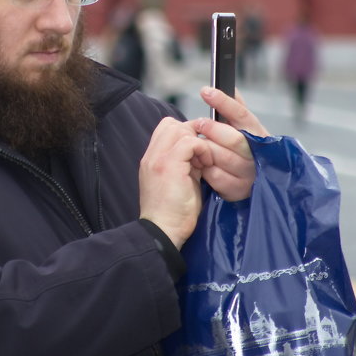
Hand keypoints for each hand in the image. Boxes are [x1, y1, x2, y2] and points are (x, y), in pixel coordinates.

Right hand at [139, 118, 208, 248]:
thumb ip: (184, 163)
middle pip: (172, 124)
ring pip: (181, 129)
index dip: (185, 133)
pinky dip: (202, 150)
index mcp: (151, 159)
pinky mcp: (169, 164)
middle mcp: (151, 155)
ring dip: (198, 142)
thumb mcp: (177, 181)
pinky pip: (190, 142)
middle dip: (192, 135)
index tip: (197, 152)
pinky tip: (204, 166)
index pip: (166, 128)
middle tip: (202, 156)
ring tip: (203, 162)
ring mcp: (158, 158)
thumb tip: (198, 152)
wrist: (162, 231)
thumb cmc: (173, 213)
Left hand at [193, 87, 270, 201]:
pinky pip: (216, 177)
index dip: (224, 102)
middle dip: (213, 129)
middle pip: (234, 139)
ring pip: (222, 158)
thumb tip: (231, 88)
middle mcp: (258, 155)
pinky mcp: (238, 190)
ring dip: (206, 150)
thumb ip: (237, 110)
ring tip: (196, 144)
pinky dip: (205, 169)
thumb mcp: (244, 130)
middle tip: (198, 123)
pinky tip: (200, 164)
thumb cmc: (244, 151)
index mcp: (259, 135)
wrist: (251, 184)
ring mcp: (249, 174)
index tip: (206, 92)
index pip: (242, 115)